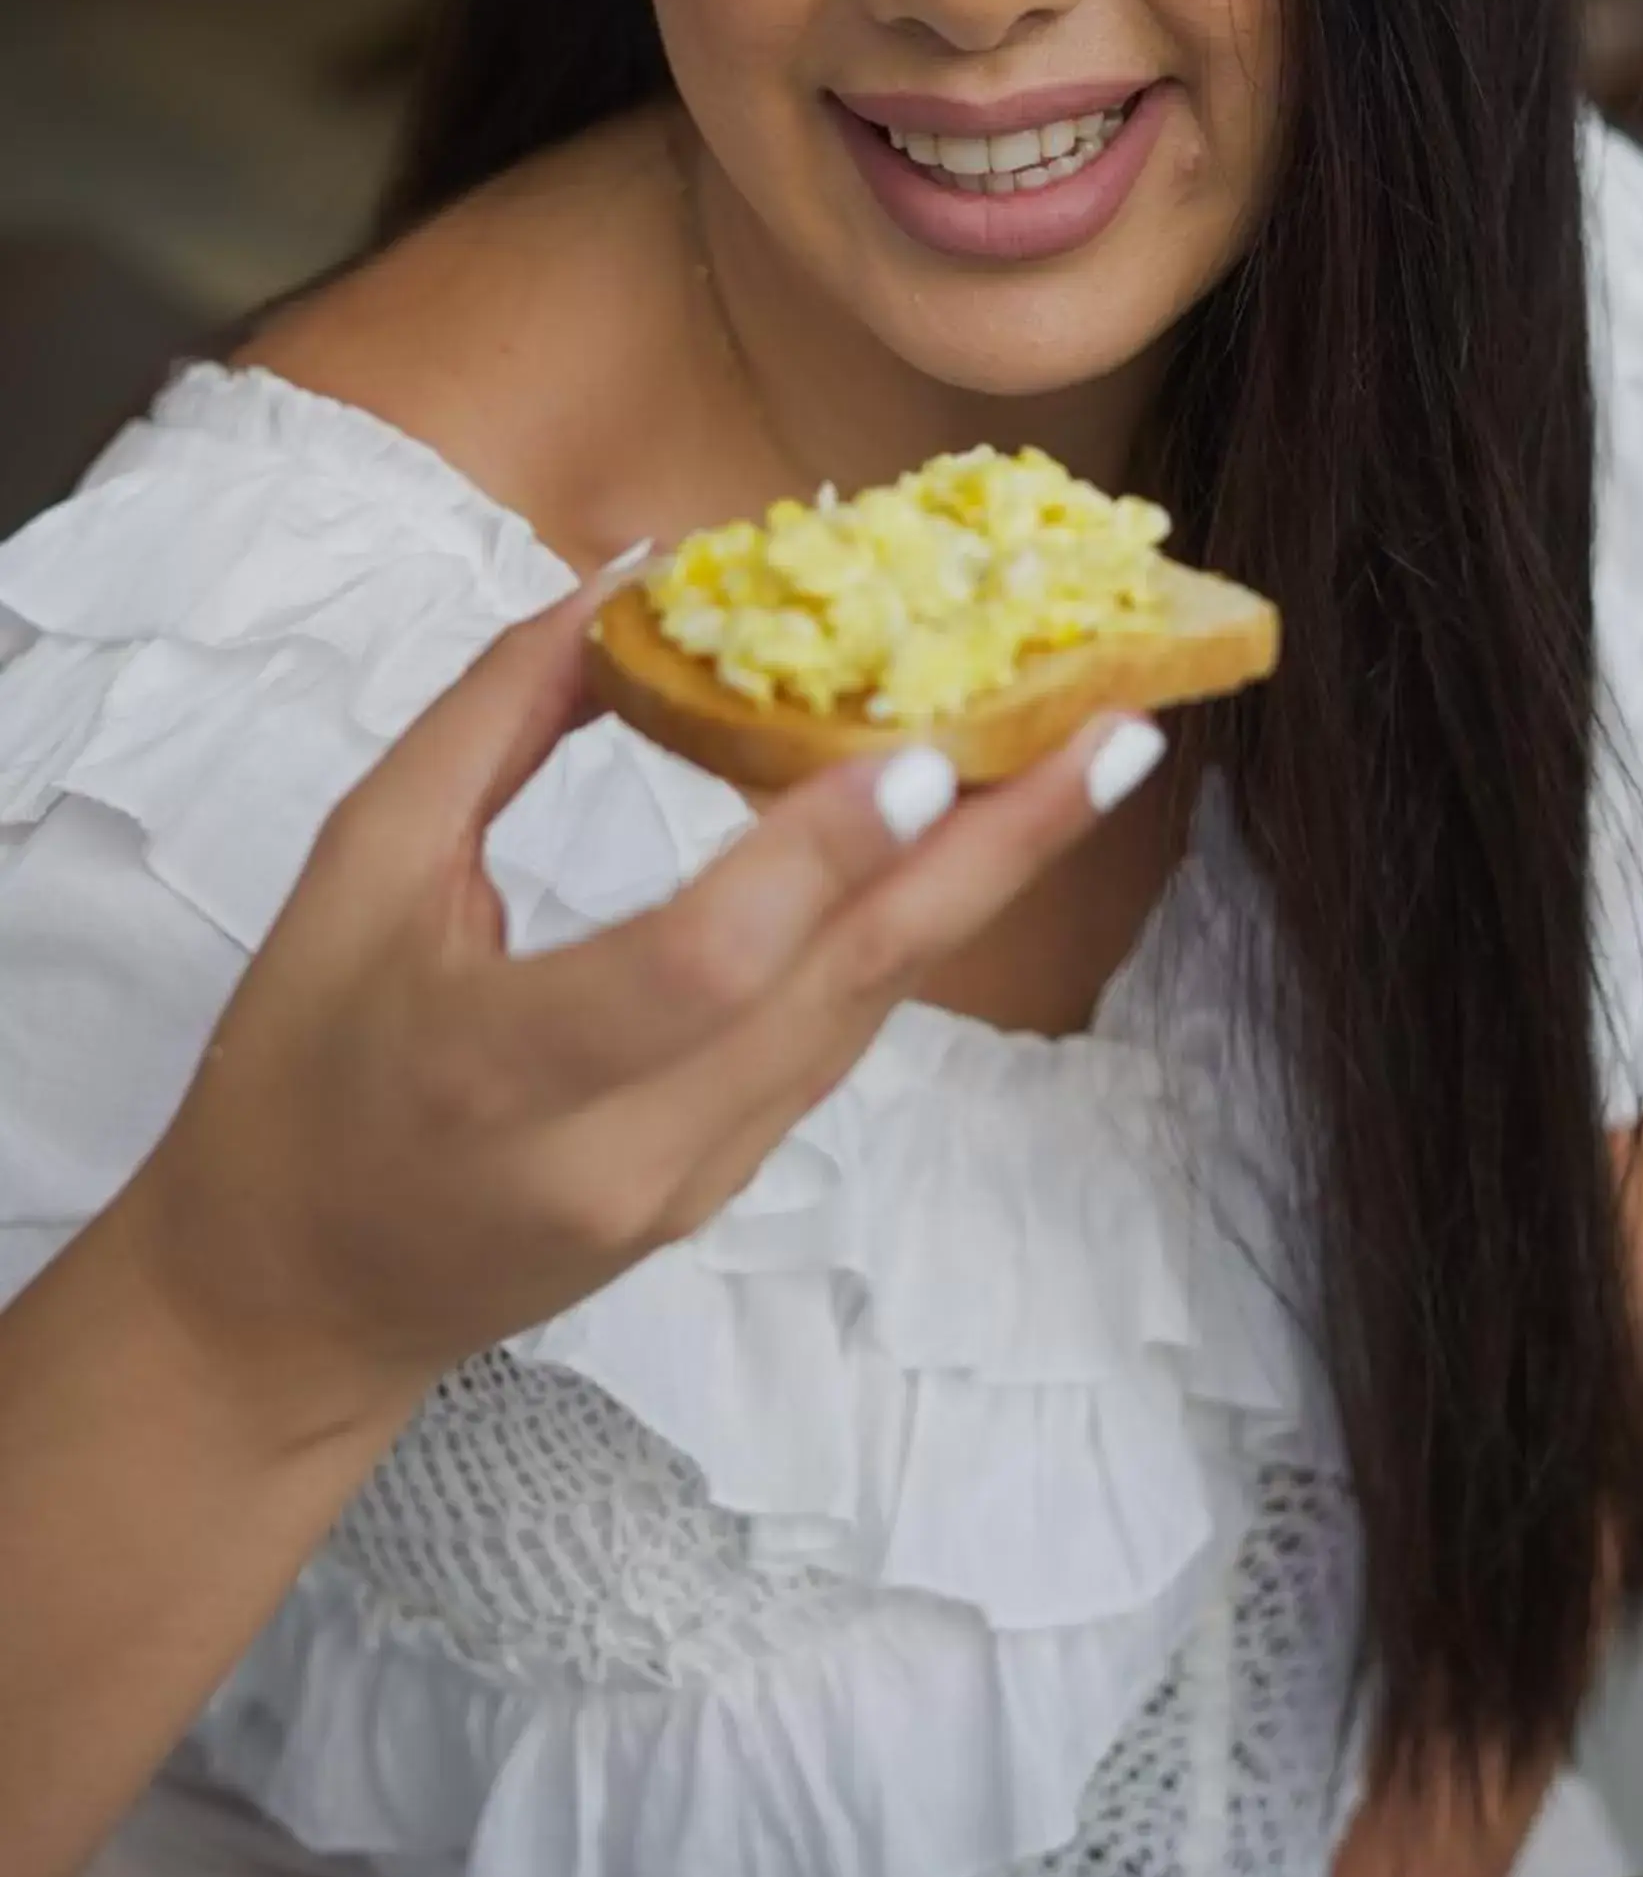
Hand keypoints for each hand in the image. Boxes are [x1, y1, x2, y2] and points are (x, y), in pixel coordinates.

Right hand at [120, 561, 1162, 1442]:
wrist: (292, 1299)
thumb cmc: (299, 1064)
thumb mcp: (356, 868)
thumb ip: (492, 718)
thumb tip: (632, 577)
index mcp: (497, 1069)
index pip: (695, 967)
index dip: (814, 860)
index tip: (925, 751)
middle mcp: (623, 1148)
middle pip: (840, 992)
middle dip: (996, 855)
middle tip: (1116, 732)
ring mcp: (691, 1183)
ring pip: (863, 1011)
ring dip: (980, 881)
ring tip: (1081, 754)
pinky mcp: (724, 1187)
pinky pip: (835, 1037)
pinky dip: (904, 928)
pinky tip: (973, 834)